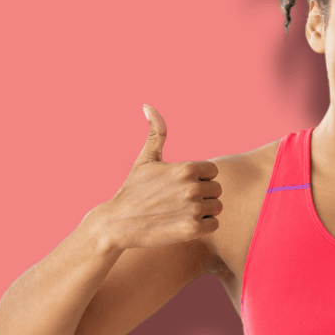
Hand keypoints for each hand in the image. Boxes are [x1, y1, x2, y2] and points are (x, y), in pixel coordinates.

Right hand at [94, 105, 222, 250]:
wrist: (118, 224)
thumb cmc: (133, 190)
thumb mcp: (145, 159)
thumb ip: (155, 133)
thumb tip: (147, 105)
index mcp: (186, 168)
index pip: (213, 171)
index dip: (200, 179)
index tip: (182, 186)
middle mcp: (192, 186)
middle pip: (217, 190)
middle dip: (203, 195)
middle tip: (180, 202)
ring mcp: (193, 208)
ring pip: (216, 208)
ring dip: (204, 212)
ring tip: (181, 212)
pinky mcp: (192, 229)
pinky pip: (214, 225)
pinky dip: (203, 227)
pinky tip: (184, 224)